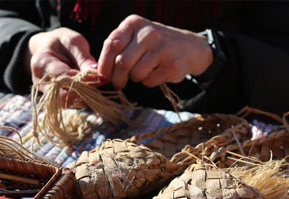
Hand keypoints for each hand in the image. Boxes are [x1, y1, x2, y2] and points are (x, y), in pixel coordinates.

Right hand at [26, 27, 97, 105]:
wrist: (50, 48)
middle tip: (98, 82)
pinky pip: (71, 104)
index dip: (81, 79)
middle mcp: (41, 81)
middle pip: (63, 95)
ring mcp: (47, 93)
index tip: (98, 77)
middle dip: (84, 90)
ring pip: (68, 102)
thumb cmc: (62, 42)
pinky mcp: (56, 100)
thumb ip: (84, 58)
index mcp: (42, 63)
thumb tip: (98, 75)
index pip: (62, 77)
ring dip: (85, 96)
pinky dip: (83, 98)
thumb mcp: (73, 42)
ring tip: (95, 84)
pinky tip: (91, 89)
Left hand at [97, 15, 212, 88]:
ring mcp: (162, 49)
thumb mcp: (136, 36)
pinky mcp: (172, 65)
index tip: (102, 77)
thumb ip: (118, 48)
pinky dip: (149, 82)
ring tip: (144, 71)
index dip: (104, 64)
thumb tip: (99, 73)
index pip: (112, 45)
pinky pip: (149, 81)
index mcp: (134, 23)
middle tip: (119, 83)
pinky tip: (157, 72)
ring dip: (136, 79)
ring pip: (136, 75)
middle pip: (122, 63)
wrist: (189, 47)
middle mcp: (148, 33)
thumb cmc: (155, 44)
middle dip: (118, 78)